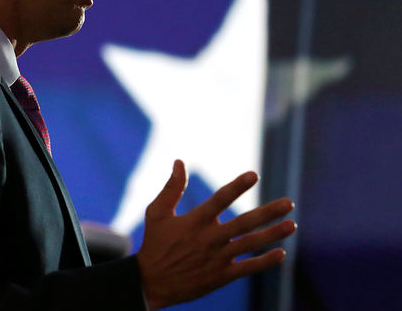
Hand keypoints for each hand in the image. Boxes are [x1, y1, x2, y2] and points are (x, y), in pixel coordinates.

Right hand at [135, 160, 295, 309]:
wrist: (151, 282)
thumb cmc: (154, 243)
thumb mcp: (157, 213)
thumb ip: (172, 188)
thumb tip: (179, 162)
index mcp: (194, 221)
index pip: (220, 199)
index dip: (237, 186)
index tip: (254, 174)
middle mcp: (209, 238)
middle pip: (244, 223)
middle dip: (268, 212)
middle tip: (288, 203)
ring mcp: (217, 258)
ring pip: (250, 244)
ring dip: (272, 234)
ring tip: (291, 225)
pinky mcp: (220, 276)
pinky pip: (247, 268)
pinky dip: (264, 262)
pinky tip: (281, 254)